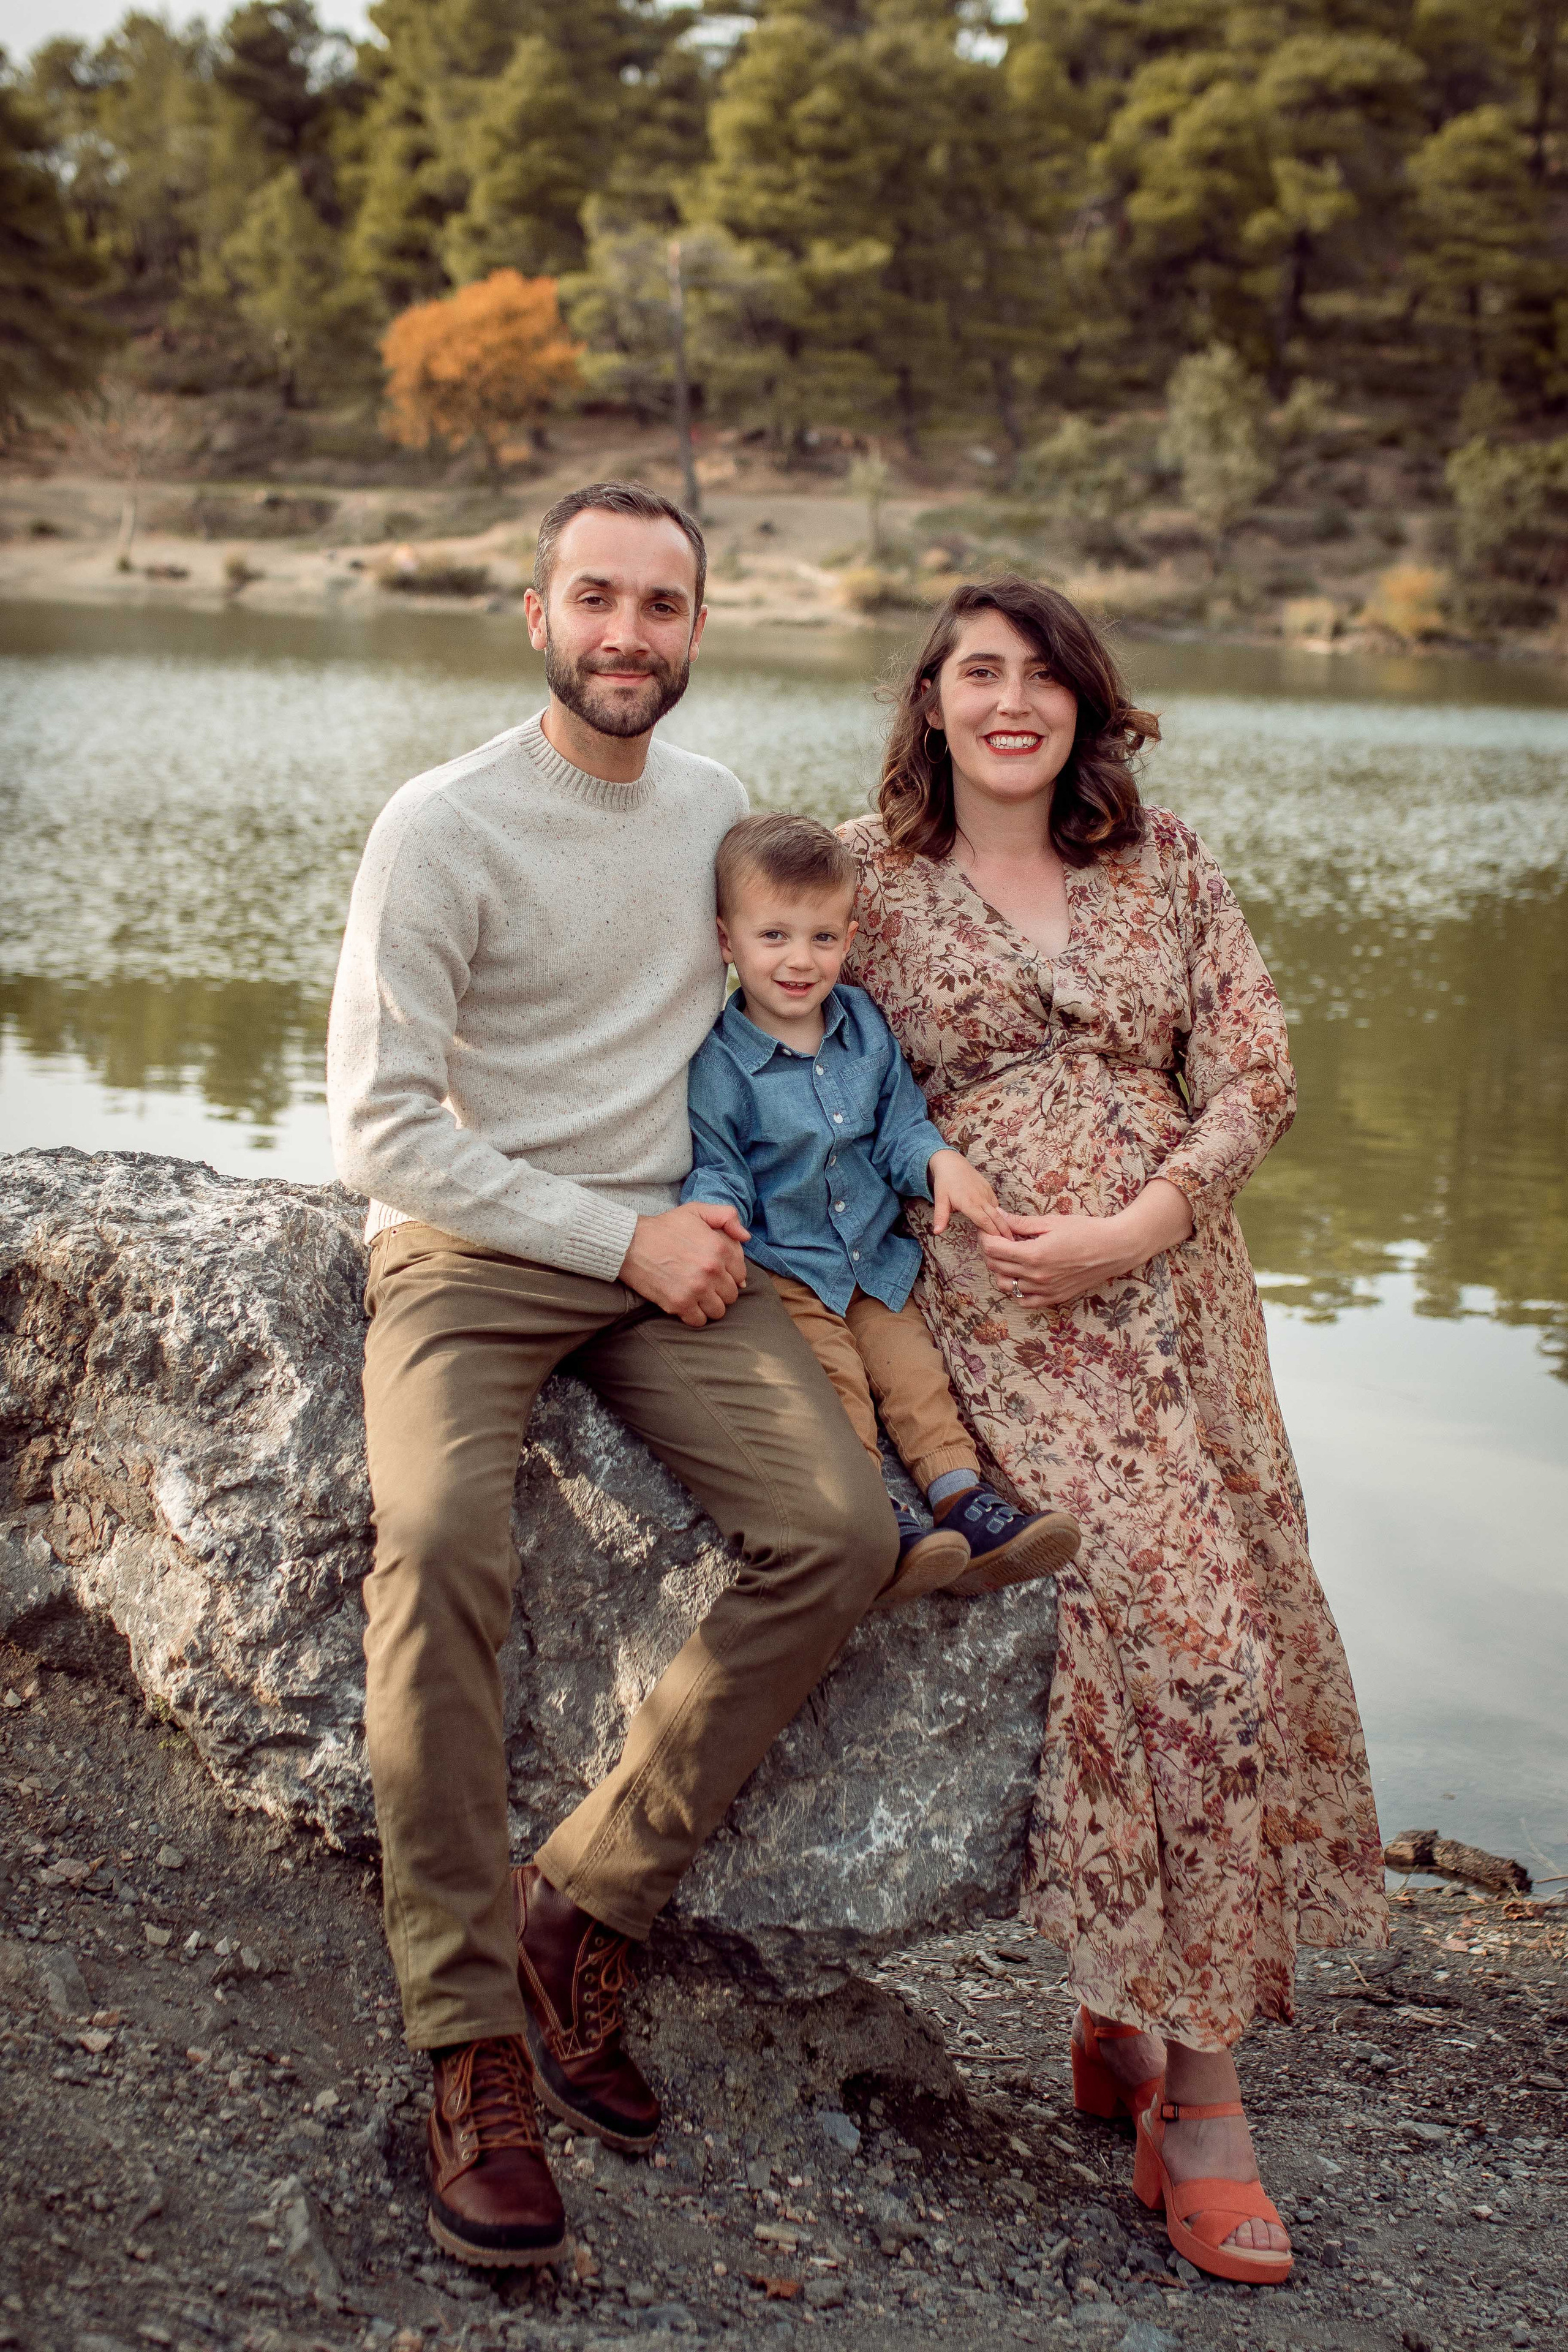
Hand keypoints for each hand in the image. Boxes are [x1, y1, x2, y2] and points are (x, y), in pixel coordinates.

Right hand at [621, 1201, 749, 1326]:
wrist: (630, 1243)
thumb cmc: (664, 1227)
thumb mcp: (696, 1211)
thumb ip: (727, 1217)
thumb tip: (746, 1237)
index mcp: (719, 1248)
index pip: (741, 1274)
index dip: (730, 1274)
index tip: (718, 1273)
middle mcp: (712, 1270)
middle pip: (731, 1294)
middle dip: (721, 1290)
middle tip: (706, 1284)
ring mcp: (696, 1289)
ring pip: (718, 1311)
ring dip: (710, 1305)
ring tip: (698, 1296)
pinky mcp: (679, 1304)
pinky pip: (699, 1321)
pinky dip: (695, 1316)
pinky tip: (687, 1305)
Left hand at [929, 1147, 1011, 1236]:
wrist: (952, 1163)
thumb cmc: (945, 1182)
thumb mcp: (940, 1199)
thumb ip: (941, 1217)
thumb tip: (936, 1232)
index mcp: (969, 1203)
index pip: (985, 1222)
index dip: (992, 1233)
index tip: (998, 1243)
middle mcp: (981, 1199)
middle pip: (996, 1218)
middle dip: (1004, 1231)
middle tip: (1011, 1243)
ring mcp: (986, 1193)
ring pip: (998, 1211)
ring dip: (1004, 1223)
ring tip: (1009, 1235)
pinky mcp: (989, 1189)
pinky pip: (996, 1203)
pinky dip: (999, 1213)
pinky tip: (1001, 1221)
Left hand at [979, 1179, 1193, 1308]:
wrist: (1115, 1248)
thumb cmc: (1086, 1230)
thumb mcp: (1052, 1222)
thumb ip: (1021, 1223)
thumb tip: (998, 1216)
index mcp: (1034, 1255)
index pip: (993, 1249)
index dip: (986, 1236)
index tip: (990, 1228)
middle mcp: (1036, 1276)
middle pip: (995, 1266)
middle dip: (991, 1250)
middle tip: (999, 1238)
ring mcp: (1045, 1290)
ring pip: (1006, 1285)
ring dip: (1002, 1270)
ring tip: (1013, 1256)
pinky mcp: (1055, 1297)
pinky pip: (1024, 1301)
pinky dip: (1018, 1290)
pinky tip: (1024, 1275)